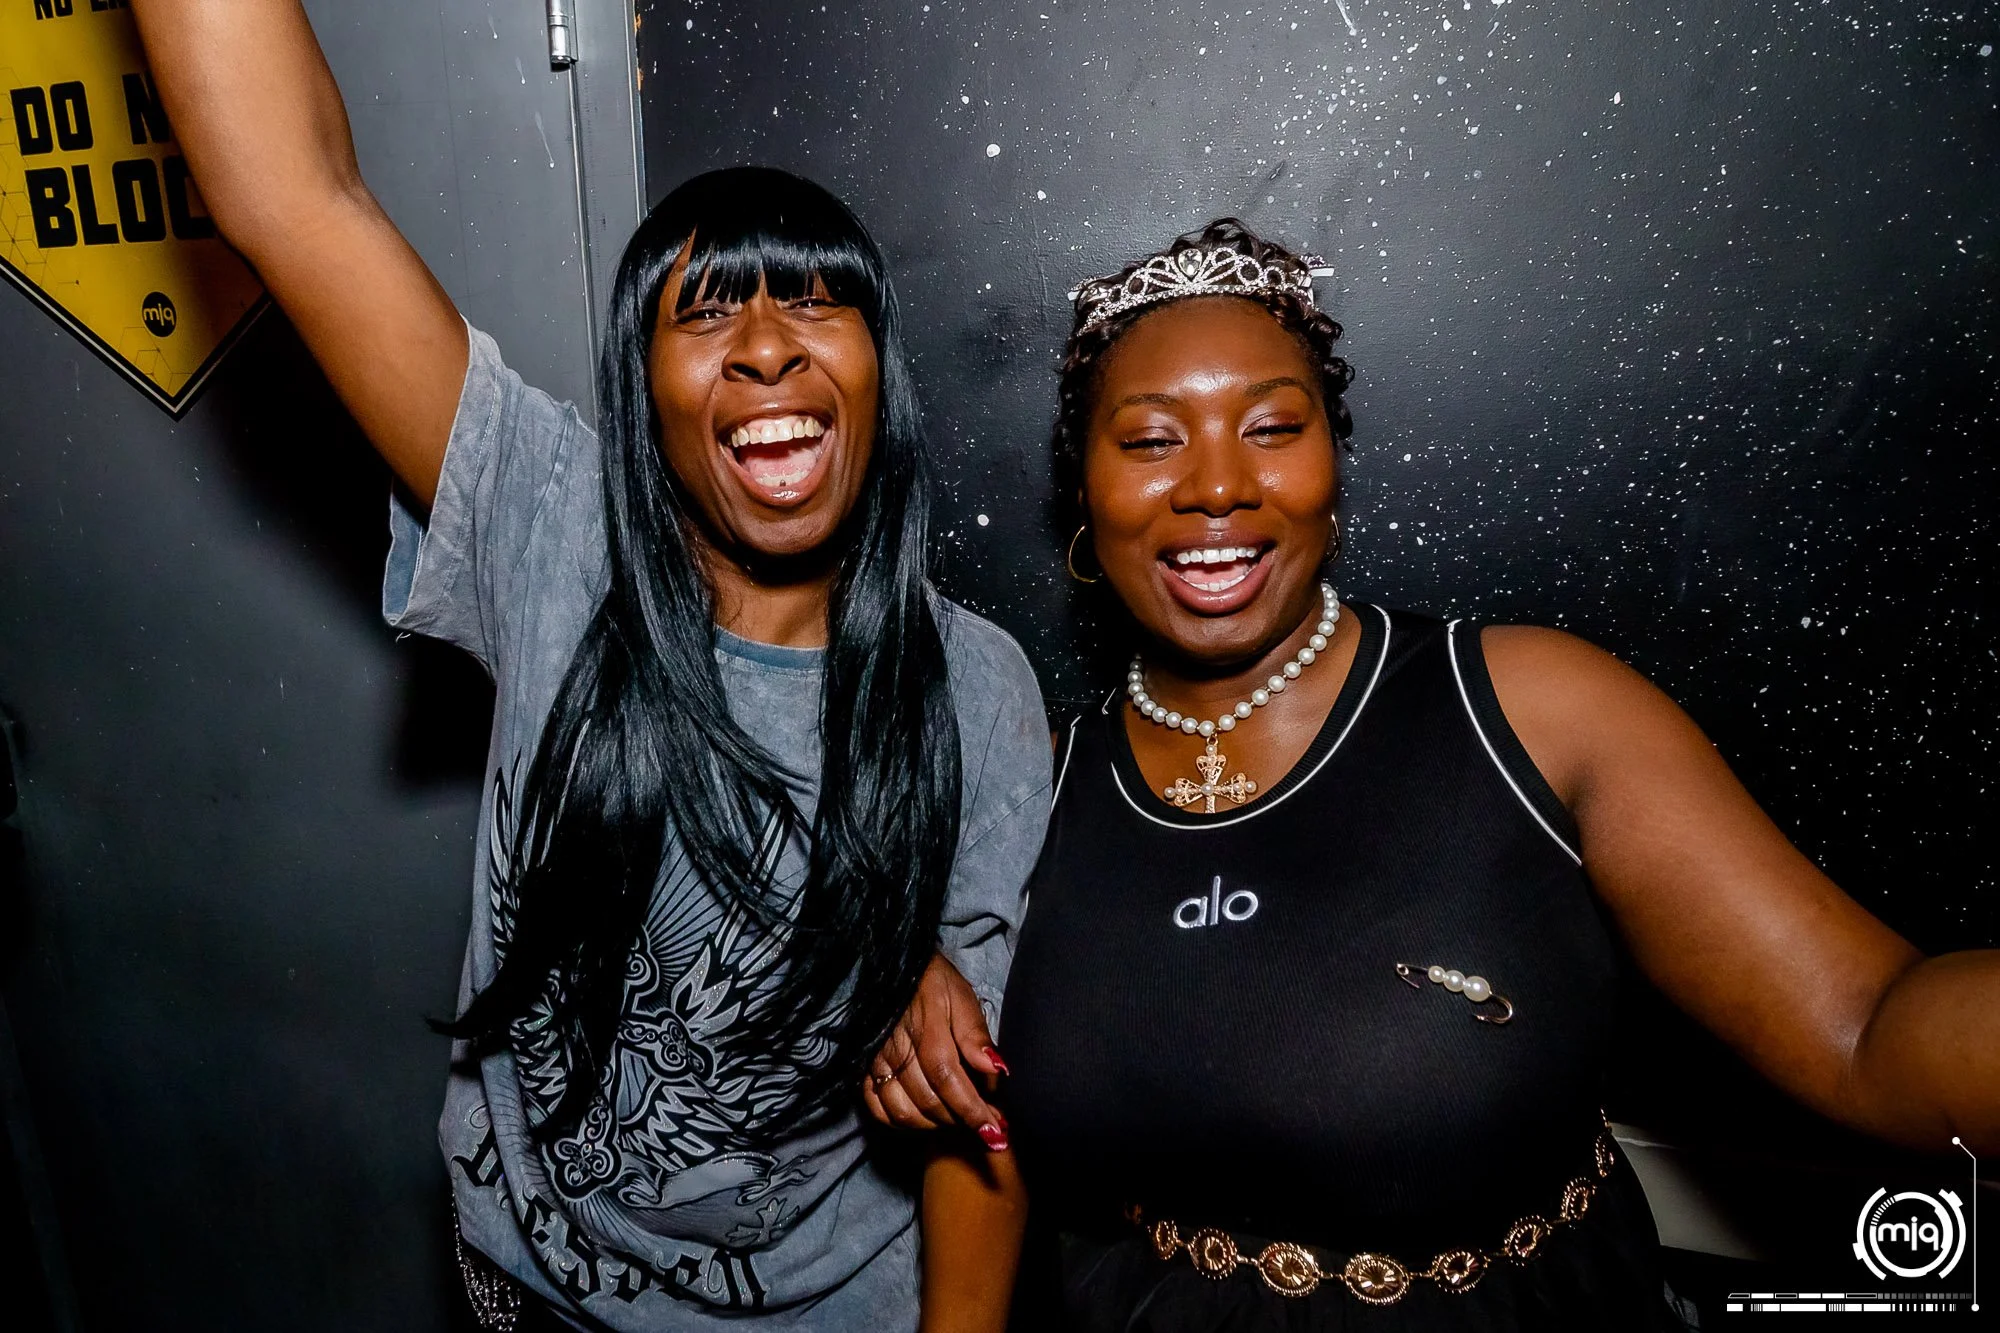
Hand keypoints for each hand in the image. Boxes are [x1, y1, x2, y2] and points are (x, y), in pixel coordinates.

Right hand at [863, 953, 1009, 1147]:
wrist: (893, 966)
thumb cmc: (933, 981)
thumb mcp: (962, 997)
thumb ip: (976, 1035)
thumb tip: (997, 1070)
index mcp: (927, 1032)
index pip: (950, 1082)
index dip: (973, 1112)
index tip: (995, 1133)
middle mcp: (899, 1052)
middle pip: (929, 1103)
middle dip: (962, 1122)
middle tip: (987, 1126)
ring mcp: (877, 1062)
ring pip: (904, 1113)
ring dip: (936, 1125)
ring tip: (959, 1121)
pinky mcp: (864, 1067)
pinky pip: (877, 1108)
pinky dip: (901, 1122)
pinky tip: (924, 1119)